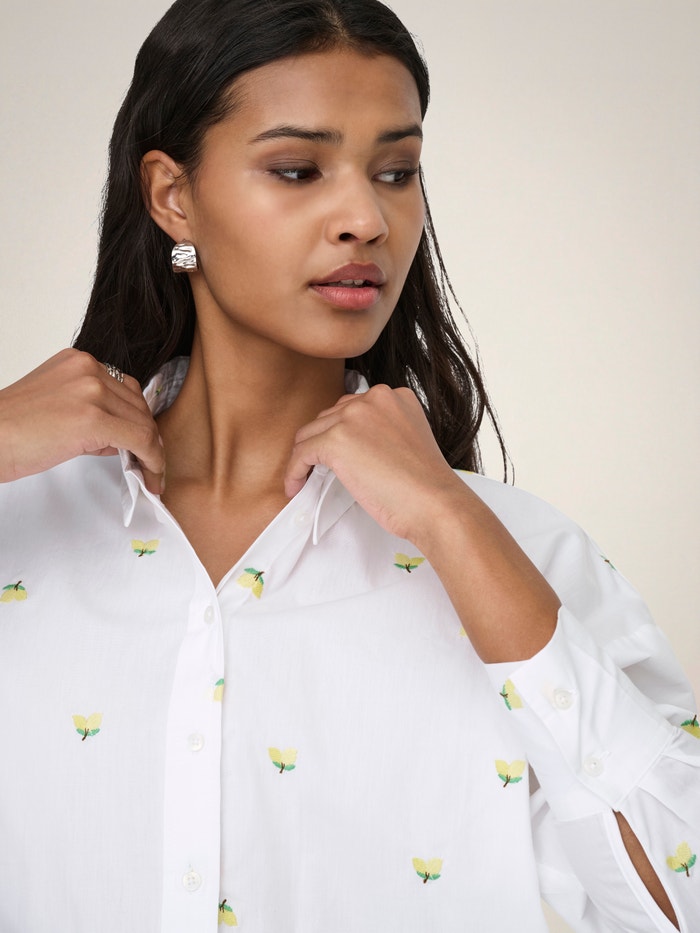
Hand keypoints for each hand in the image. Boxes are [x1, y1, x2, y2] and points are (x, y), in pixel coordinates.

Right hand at [0, 349, 164, 492]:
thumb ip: (90, 411)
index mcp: (78, 362)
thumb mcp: (56, 406)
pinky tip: (151, 476)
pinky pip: (140, 440)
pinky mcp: (94, 419)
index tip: (142, 444)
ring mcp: (92, 391)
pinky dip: (152, 461)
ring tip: (149, 473)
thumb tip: (118, 437)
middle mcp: (88, 369)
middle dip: (147, 438)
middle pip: (139, 406)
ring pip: (144, 423)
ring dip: (152, 452)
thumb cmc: (10, 430)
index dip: (138, 420)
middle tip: (149, 464)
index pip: (126, 390)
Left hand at [286, 384, 559, 661]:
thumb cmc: (427, 486)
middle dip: (324, 443)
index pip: (353, 408)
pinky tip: (296, 487)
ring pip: (311, 433)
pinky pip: (301, 453)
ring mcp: (354, 416)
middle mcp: (374, 397)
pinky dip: (294, 471)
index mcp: (395, 395)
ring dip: (306, 457)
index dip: (343, 433)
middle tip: (321, 471)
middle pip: (329, 417)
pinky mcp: (336, 440)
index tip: (340, 456)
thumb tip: (351, 445)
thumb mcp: (409, 441)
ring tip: (306, 479)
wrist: (436, 504)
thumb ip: (382, 431)